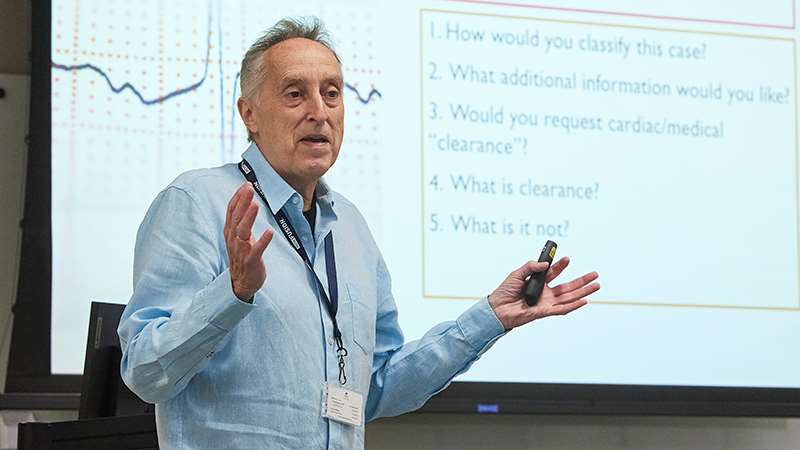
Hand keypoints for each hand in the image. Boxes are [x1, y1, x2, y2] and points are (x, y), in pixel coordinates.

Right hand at [224, 183, 273, 299]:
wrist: (241, 282)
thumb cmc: (242, 256)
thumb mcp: (238, 236)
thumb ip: (240, 220)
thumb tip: (245, 200)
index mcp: (230, 232)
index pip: (231, 211)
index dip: (238, 198)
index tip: (245, 184)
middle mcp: (233, 239)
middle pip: (236, 218)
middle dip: (243, 202)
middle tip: (249, 188)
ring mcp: (241, 250)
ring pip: (243, 232)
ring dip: (249, 218)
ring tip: (256, 205)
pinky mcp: (251, 261)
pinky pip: (256, 250)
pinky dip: (262, 241)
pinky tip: (269, 232)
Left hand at [488, 257, 598, 329]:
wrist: (496, 308)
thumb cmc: (504, 292)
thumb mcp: (517, 274)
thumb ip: (531, 267)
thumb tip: (545, 263)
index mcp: (539, 284)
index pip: (554, 273)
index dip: (561, 266)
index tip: (567, 258)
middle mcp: (545, 294)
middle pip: (567, 287)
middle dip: (582, 281)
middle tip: (594, 274)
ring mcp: (546, 303)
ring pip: (569, 298)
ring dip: (583, 292)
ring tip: (596, 285)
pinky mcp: (544, 312)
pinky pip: (562, 309)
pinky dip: (573, 305)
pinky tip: (584, 300)